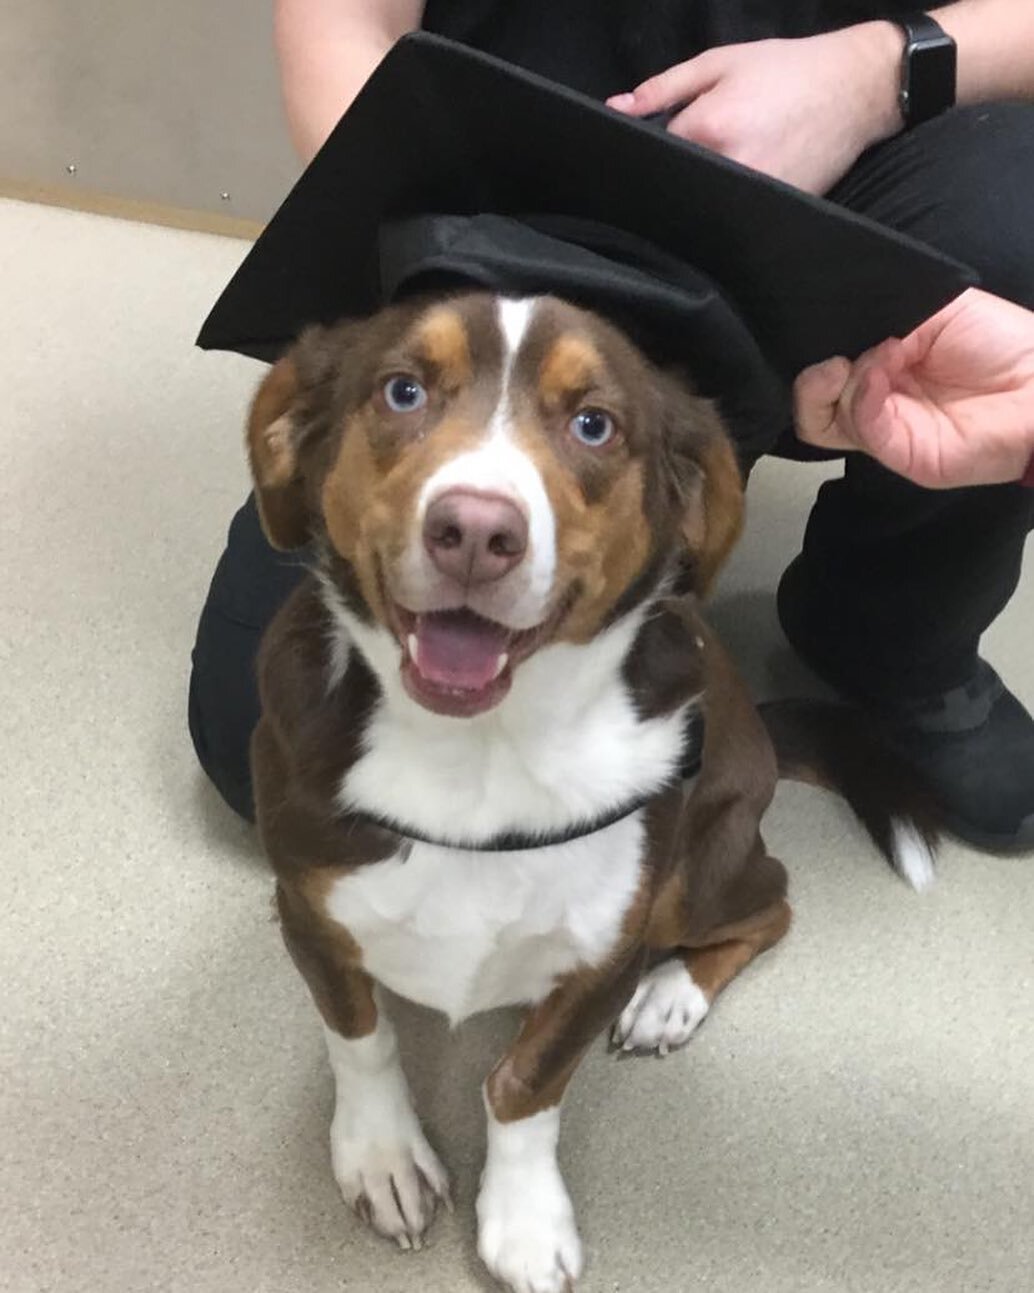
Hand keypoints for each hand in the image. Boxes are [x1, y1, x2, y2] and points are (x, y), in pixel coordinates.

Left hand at [606, 25, 902, 194]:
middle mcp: (730, 167)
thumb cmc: (788, 70)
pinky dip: (731, 205)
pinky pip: (737, 215)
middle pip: (679, 187)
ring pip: (706, 206)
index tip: (662, 148)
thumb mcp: (721, 63)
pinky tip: (742, 185)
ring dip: (703, 194)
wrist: (857, 89)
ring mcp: (755, 195)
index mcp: (709, 127)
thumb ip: (665, 88)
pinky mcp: (775, 211)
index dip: (652, 154)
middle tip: (697, 157)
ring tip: (726, 168)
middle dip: (679, 175)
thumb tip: (617, 109)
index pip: (655, 157)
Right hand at [794, 289, 1033, 487]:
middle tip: (835, 358)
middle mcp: (875, 406)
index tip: (829, 331)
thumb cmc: (998, 341)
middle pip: (812, 408)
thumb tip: (850, 346)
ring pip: (825, 423)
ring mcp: (887, 433)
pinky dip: (863, 398)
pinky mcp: (904, 454)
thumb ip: (884, 320)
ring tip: (880, 355)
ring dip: (843, 382)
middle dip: (813, 381)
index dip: (816, 357)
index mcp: (878, 373)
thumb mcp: (932, 311)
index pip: (823, 379)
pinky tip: (882, 370)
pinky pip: (865, 430)